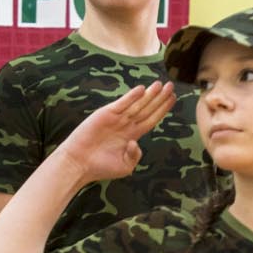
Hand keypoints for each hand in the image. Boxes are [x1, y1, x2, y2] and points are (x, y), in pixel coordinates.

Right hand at [52, 81, 177, 183]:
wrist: (79, 164)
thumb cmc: (100, 167)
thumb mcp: (125, 166)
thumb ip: (135, 155)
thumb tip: (136, 142)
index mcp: (132, 136)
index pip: (151, 119)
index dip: (162, 109)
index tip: (173, 98)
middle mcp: (125, 125)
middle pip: (147, 109)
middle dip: (159, 98)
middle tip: (171, 86)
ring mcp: (116, 118)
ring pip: (137, 105)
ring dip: (149, 95)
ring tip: (161, 85)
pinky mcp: (105, 114)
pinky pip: (122, 104)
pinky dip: (131, 97)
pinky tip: (142, 89)